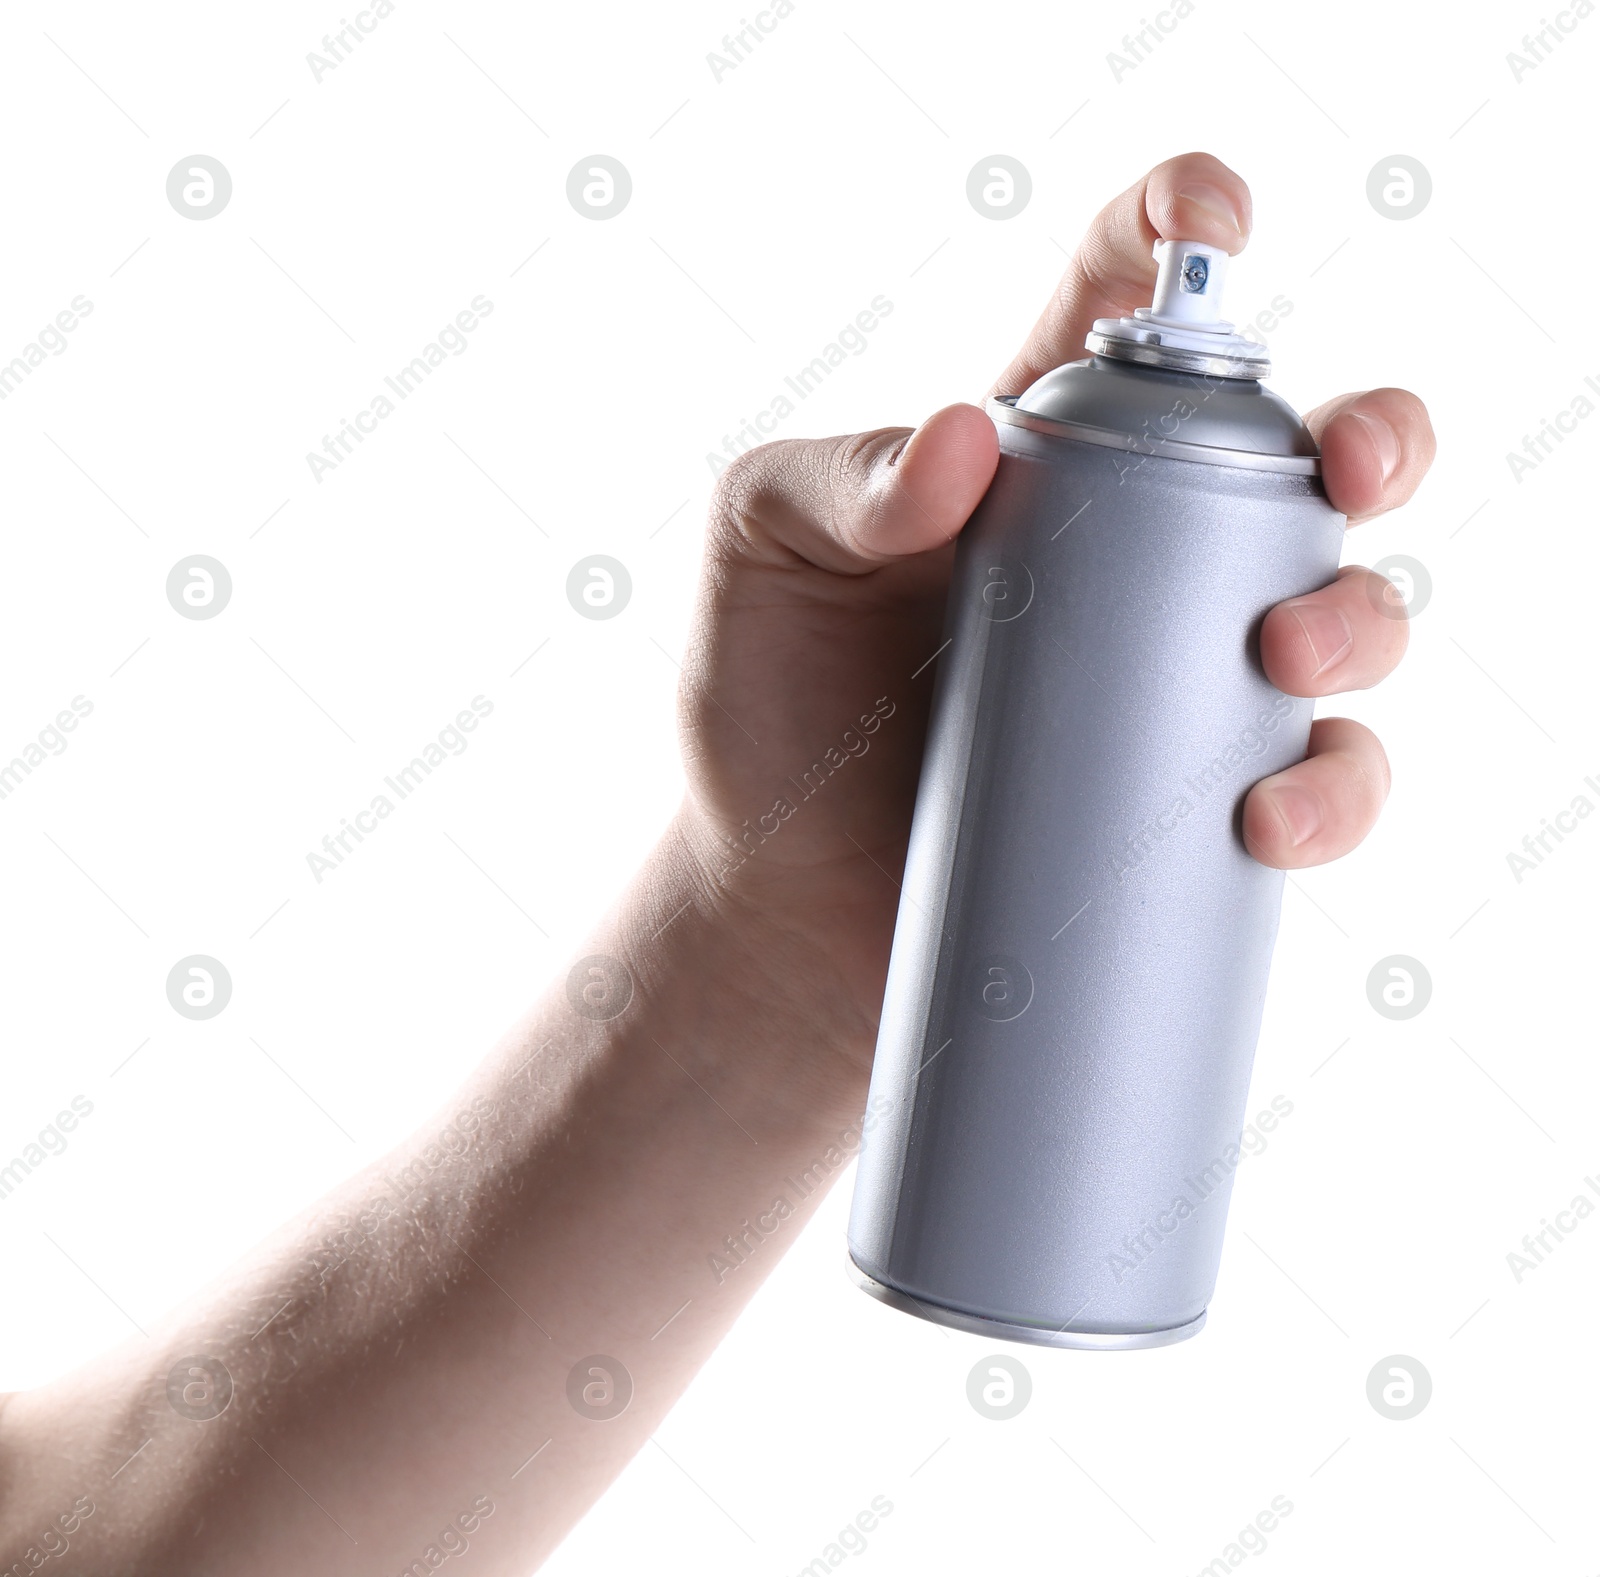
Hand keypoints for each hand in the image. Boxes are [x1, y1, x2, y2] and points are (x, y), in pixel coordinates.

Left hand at [674, 151, 1434, 1076]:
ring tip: (1285, 660)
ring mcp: (1174, 681)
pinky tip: (1271, 822)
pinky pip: (1316, 784)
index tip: (1212, 220)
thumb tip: (963, 438)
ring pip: (1345, 615)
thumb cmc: (758, 701)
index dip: (1180, 232)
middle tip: (1347, 469)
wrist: (777, 895)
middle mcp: (1130, 552)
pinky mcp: (1190, 806)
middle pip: (1296, 458)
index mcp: (1032, 458)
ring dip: (1361, 619)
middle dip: (1370, 435)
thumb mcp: (755, 554)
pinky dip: (1332, 795)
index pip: (1122, 311)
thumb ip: (833, 478)